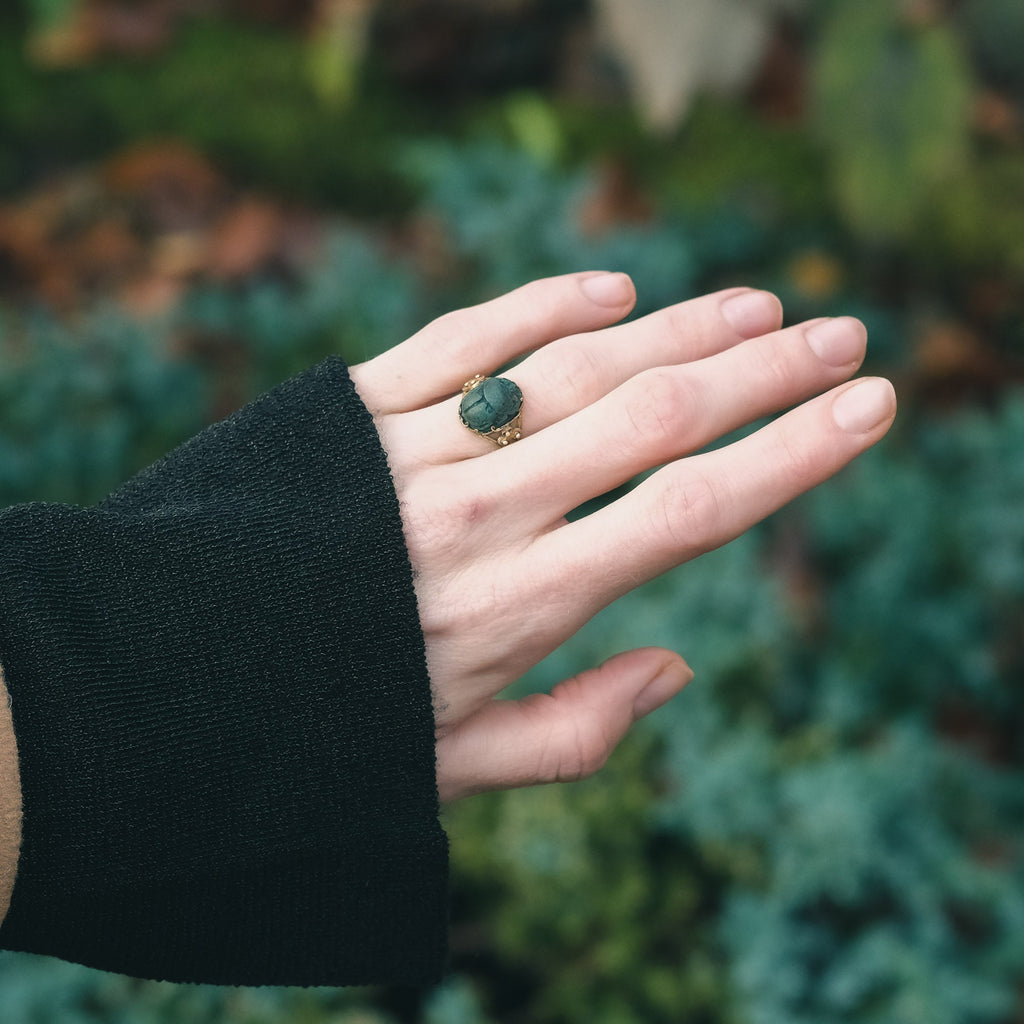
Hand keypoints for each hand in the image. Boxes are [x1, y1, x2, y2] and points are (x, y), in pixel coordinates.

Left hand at [349, 272, 895, 801]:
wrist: (162, 678)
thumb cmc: (321, 728)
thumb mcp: (453, 769)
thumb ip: (575, 732)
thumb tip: (674, 668)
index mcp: (521, 608)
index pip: (691, 509)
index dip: (794, 453)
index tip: (869, 406)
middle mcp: (481, 518)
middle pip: (653, 417)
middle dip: (765, 371)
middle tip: (843, 332)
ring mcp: (414, 454)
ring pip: (571, 366)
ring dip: (678, 328)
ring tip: (759, 304)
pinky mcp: (352, 410)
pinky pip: (462, 336)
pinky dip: (540, 305)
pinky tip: (613, 288)